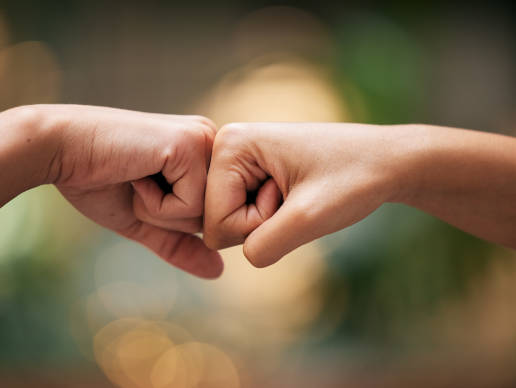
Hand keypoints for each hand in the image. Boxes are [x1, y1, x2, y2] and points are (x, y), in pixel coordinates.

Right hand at [49, 105, 222, 277]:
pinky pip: (191, 205)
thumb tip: (219, 271)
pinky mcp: (189, 144)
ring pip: (207, 214)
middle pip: (215, 217)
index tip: (142, 188)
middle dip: (170, 218)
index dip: (175, 220)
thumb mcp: (145, 220)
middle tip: (137, 184)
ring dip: (162, 212)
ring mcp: (203, 140)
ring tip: (136, 178)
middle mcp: (212, 141)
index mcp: (204, 154)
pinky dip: (157, 204)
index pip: (215, 216)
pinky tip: (136, 175)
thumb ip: (180, 244)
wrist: (60, 151)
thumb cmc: (97, 181)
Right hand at [203, 122, 399, 267]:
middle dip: (260, 223)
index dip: (257, 225)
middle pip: (218, 222)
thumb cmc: (354, 180)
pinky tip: (296, 194)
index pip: (215, 223)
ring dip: (269, 221)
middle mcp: (226, 146)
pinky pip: (245, 214)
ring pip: (232, 222)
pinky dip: (272, 216)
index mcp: (230, 144)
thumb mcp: (309, 218)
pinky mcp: (252, 170)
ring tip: (299, 193)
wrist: (388, 161)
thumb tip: (241, 255)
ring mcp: (239, 158)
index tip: (293, 196)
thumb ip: (263, 245)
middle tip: (297, 196)